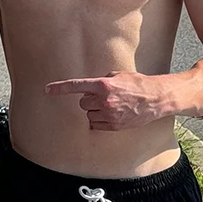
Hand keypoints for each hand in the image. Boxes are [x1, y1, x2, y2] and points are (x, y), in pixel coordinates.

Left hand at [45, 72, 173, 129]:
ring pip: (89, 114)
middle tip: (102, 97)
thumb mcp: (118, 75)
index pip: (76, 86)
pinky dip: (100, 120)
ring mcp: (109, 114)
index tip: (47, 90)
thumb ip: (102, 80)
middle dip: (89, 100)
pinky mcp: (113, 126)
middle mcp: (104, 100)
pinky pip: (96, 124)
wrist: (154, 99)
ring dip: (95, 110)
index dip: (60, 88)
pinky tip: (112, 115)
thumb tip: (90, 88)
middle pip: (82, 103)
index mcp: (103, 85)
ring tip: (111, 106)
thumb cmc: (137, 84)